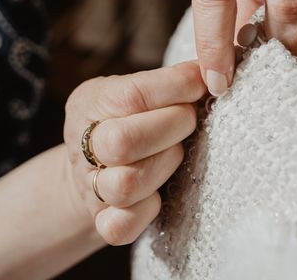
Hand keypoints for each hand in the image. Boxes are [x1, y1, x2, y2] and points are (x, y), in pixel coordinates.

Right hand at [63, 61, 205, 245]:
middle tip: (189, 119)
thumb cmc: (126, 117)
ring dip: (165, 164)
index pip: (133, 95)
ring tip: (177, 151)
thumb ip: (166, 81)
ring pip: (127, 184)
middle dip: (172, 126)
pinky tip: (160, 192)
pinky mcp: (101, 221)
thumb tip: (212, 70)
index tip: (201, 83)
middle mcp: (84, 144)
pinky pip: (120, 226)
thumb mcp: (133, 88)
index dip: (176, 87)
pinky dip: (147, 210)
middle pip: (124, 142)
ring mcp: (91, 186)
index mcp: (90, 102)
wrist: (89, 165)